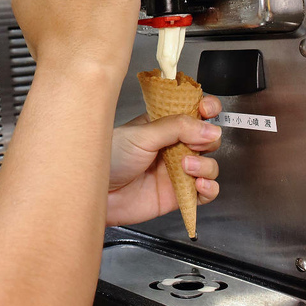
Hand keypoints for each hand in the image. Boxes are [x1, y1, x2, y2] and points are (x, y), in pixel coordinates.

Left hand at [106, 95, 221, 225]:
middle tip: (193, 144)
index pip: (192, 112)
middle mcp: (172, 147)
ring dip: (206, 166)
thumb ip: (176, 128)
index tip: (208, 110)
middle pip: (207, 139)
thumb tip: (208, 128)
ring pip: (209, 165)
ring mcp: (176, 172)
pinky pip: (204, 193)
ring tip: (188, 167)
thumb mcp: (141, 136)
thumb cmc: (108, 159)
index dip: (205, 109)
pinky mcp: (177, 195)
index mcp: (162, 126)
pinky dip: (210, 189)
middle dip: (208, 140)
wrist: (95, 193)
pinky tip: (199, 186)